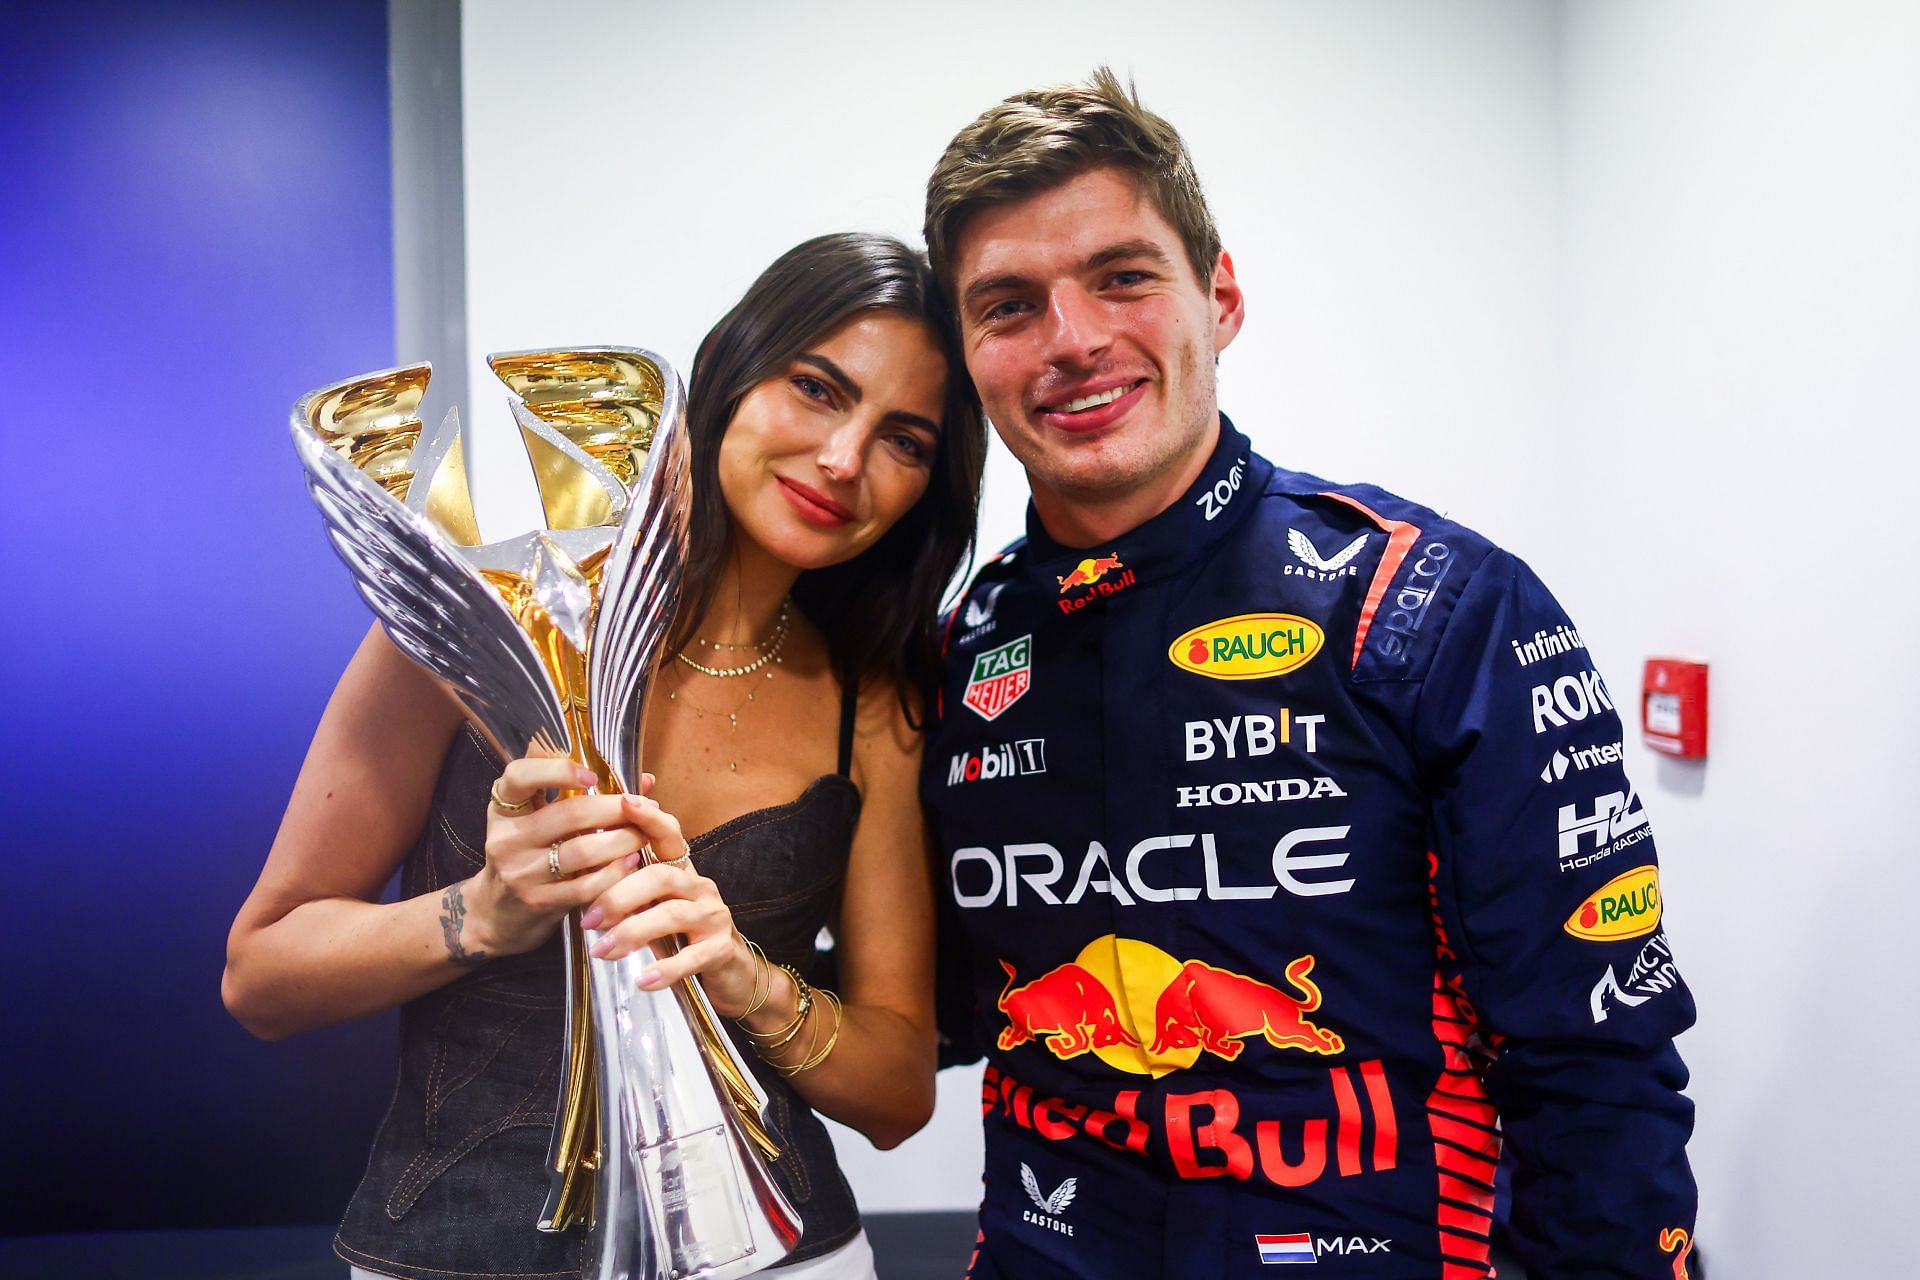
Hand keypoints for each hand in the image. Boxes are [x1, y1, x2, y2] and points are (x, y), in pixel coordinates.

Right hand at [465, 757, 650, 956]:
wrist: (498, 911)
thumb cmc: (528, 852)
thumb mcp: (534, 817)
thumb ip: (577, 790)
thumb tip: (644, 780)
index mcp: (503, 807)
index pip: (520, 776)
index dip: (559, 770)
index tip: (593, 776)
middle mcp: (506, 837)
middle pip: (570, 814)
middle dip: (615, 809)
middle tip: (645, 808)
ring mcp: (520, 872)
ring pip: (583, 851)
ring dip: (623, 841)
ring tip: (643, 836)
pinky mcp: (537, 901)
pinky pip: (585, 886)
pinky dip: (615, 873)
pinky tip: (632, 863)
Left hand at [579, 793, 759, 1016]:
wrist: (730, 975)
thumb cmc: (682, 937)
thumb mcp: (655, 908)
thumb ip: (629, 891)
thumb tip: (582, 876)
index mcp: (681, 871)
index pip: (668, 834)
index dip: (649, 817)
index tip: (623, 802)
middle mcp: (699, 886)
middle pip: (660, 876)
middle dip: (619, 895)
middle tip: (588, 919)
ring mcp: (713, 916)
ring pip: (672, 914)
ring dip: (632, 932)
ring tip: (602, 950)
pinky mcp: (720, 949)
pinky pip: (692, 957)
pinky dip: (664, 968)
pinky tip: (642, 980)